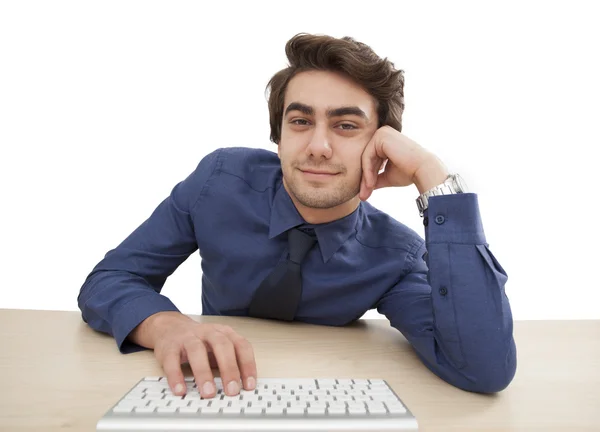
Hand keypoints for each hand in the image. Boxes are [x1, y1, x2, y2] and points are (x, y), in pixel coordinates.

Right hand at [133, 312, 256, 398]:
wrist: (169, 327)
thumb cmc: (199, 341)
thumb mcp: (219, 346)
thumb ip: (230, 361)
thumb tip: (240, 387)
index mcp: (224, 332)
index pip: (241, 346)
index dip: (247, 365)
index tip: (249, 385)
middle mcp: (208, 332)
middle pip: (222, 346)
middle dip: (229, 369)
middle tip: (232, 390)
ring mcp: (188, 338)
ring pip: (197, 351)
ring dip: (204, 373)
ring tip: (208, 393)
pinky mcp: (169, 346)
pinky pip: (172, 360)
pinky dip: (176, 376)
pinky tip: (180, 390)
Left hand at [359, 126, 448, 200]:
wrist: (422, 169)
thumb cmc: (408, 172)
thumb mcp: (387, 175)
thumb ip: (375, 178)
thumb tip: (363, 189)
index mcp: (385, 140)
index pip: (370, 159)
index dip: (367, 177)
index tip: (365, 193)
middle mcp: (382, 132)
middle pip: (366, 159)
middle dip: (365, 179)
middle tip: (363, 195)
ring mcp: (381, 132)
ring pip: (365, 158)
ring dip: (366, 177)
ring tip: (367, 192)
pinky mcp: (380, 136)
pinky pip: (367, 156)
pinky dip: (367, 172)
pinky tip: (370, 184)